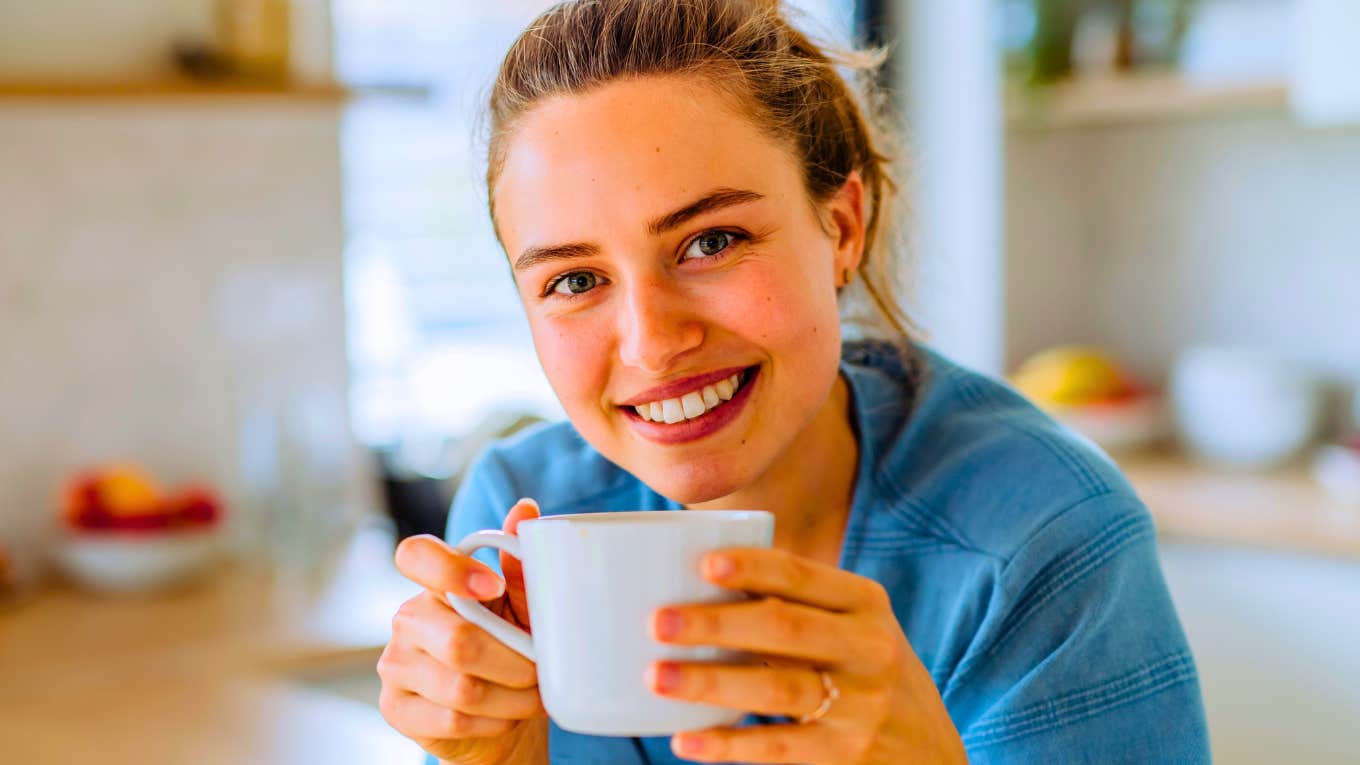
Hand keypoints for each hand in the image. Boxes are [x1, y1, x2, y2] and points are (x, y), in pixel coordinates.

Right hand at [378, 499, 547, 764]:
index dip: (450, 568)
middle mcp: (408, 618)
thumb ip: (522, 564)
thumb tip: (526, 509)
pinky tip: (506, 717)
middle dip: (515, 662)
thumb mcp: (521, 607)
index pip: (416, 555)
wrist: (496, 716)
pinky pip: (452, 718)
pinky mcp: (396, 708)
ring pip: (461, 686)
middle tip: (542, 671)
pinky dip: (494, 722)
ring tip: (534, 697)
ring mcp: (395, 664)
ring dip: (512, 697)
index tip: (493, 585)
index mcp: (435, 584)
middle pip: (458, 640)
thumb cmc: (508, 650)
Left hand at [646, 548, 967, 763]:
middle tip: (657, 622)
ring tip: (656, 676)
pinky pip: (778, 748)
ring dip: (711, 683)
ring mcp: (861, 705)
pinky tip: (685, 740)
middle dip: (717, 622)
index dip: (753, 567)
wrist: (932, 751)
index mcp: (865, 603)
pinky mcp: (847, 754)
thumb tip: (692, 580)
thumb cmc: (865, 673)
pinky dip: (728, 744)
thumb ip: (797, 606)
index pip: (803, 576)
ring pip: (777, 688)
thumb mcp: (855, 628)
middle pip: (784, 628)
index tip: (703, 563)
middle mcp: (869, 648)